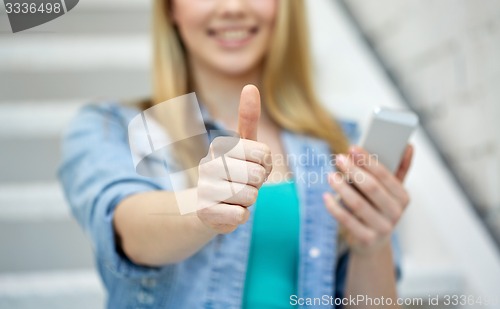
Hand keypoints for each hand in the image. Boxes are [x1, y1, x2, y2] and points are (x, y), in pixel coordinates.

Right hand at [196, 85, 271, 233]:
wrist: (205, 207)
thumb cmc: (232, 174)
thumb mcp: (243, 146)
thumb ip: (248, 119)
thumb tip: (250, 86)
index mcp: (220, 145)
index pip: (263, 153)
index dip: (264, 165)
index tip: (250, 166)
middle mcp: (208, 164)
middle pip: (257, 175)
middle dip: (256, 183)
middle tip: (242, 184)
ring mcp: (204, 189)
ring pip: (251, 196)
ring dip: (248, 200)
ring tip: (234, 197)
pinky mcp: (206, 213)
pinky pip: (241, 215)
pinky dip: (240, 216)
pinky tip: (227, 211)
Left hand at [324, 145, 413, 254]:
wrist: (373, 244)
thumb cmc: (380, 208)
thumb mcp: (390, 191)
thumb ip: (399, 169)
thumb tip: (408, 146)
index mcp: (403, 197)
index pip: (385, 175)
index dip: (368, 160)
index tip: (352, 147)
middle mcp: (396, 213)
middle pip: (371, 187)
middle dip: (353, 170)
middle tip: (339, 158)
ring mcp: (382, 228)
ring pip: (357, 204)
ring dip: (342, 187)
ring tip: (330, 175)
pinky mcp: (366, 239)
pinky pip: (347, 220)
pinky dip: (334, 207)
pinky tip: (326, 196)